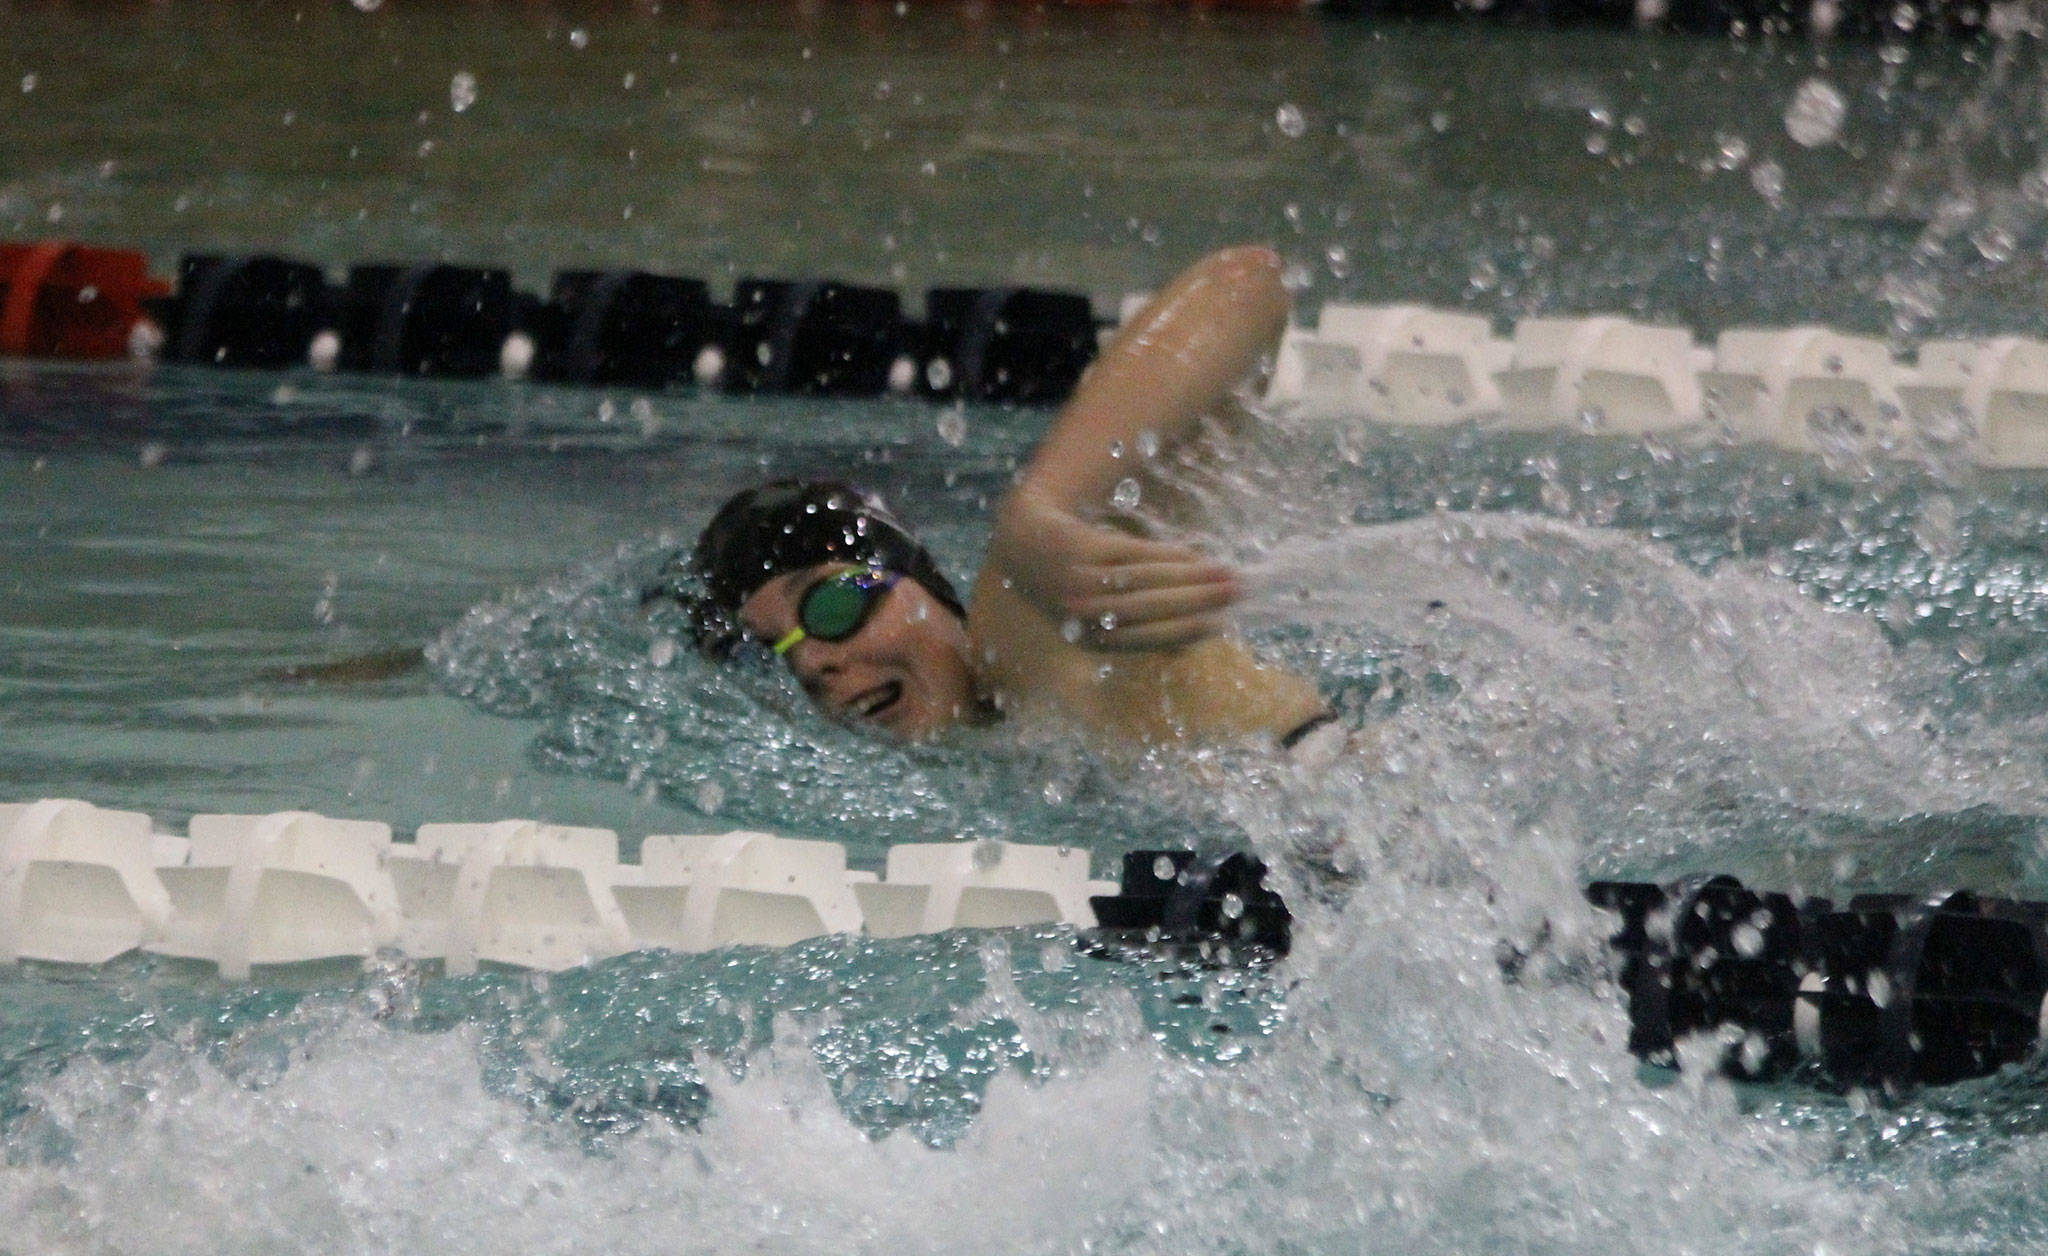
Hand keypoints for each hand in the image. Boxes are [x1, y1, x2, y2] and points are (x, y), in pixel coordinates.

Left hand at [987, 486, 1241, 650]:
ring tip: (1224, 573)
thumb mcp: (1096, 618)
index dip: (1185, 631)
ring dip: (1190, 577)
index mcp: (1089, 640)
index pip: (1146, 638)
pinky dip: (1169, 555)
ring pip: (1146, 581)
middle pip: (1150, 608)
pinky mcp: (1083, 548)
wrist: (1024, 542)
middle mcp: (1083, 614)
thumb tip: (1184, 652)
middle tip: (1235, 593)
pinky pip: (1135, 554)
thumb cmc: (1070, 586)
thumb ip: (1135, 633)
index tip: (1220, 623)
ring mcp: (1080, 579)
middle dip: (1197, 601)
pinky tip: (1194, 555)